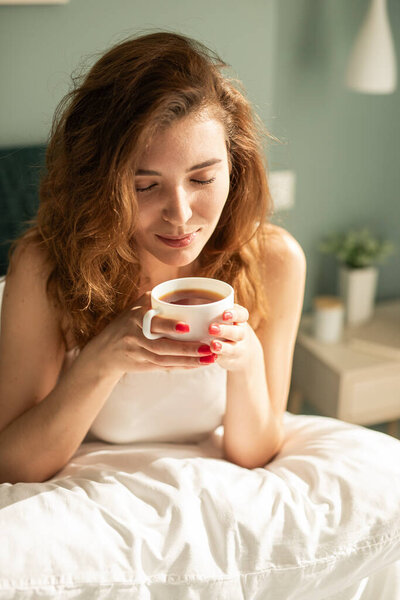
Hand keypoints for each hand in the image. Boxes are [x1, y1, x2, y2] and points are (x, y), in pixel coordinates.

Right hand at [81, 292, 216, 377]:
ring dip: (188, 360)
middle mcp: (135, 336)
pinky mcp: (143, 365)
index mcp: (136, 317)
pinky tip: (198, 364)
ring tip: (209, 358)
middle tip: (207, 347)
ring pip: (164, 360)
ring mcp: (138, 353)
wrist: (105, 350)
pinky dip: (182, 366)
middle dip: (185, 348)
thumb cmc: (128, 322)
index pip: (152, 322)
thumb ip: (157, 298)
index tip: (187, 327)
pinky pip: (164, 367)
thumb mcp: (137, 306)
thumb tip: (187, 286)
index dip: (168, 326)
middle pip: (160, 346)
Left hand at [207, 304, 259, 371]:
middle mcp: (240, 333)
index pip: (241, 314)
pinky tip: (208, 358)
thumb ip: (208, 307)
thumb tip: (174, 296)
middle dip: (225, 330)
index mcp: (238, 319)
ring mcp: (238, 348)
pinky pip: (226, 360)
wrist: (243, 352)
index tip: (223, 314)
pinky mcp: (231, 360)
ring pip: (234, 347)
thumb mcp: (222, 315)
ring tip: (212, 345)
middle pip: (238, 332)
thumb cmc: (224, 326)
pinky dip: (218, 359)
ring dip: (223, 347)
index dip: (234, 314)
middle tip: (211, 328)